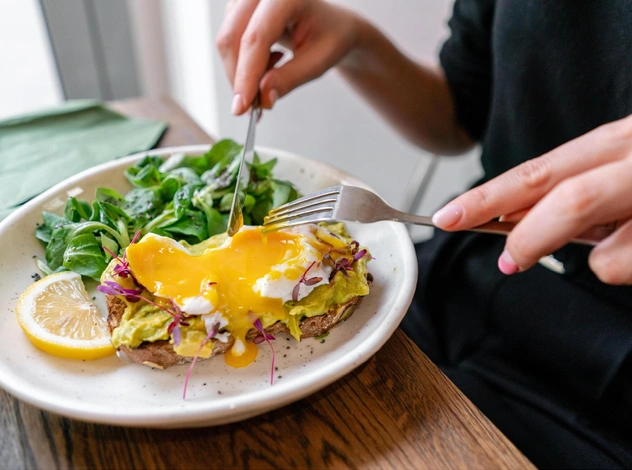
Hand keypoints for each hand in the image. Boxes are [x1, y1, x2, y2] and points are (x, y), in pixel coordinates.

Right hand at [216, 0, 360, 113]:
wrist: (333, 25)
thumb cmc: (331, 37)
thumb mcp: (318, 62)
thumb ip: (289, 79)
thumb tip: (263, 98)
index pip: (256, 38)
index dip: (246, 75)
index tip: (242, 108)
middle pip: (231, 37)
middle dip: (239, 78)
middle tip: (253, 108)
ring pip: (226, 42)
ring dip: (241, 72)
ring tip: (273, 75)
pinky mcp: (238, 8)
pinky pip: (229, 42)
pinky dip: (243, 64)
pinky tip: (269, 62)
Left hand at [431, 114, 631, 284]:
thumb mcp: (621, 174)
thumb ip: (574, 192)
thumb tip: (515, 221)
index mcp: (616, 141)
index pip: (536, 172)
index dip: (486, 199)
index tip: (448, 216)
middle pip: (563, 198)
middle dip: (525, 237)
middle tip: (508, 261)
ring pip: (601, 246)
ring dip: (600, 259)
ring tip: (626, 245)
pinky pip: (622, 266)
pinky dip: (626, 268)